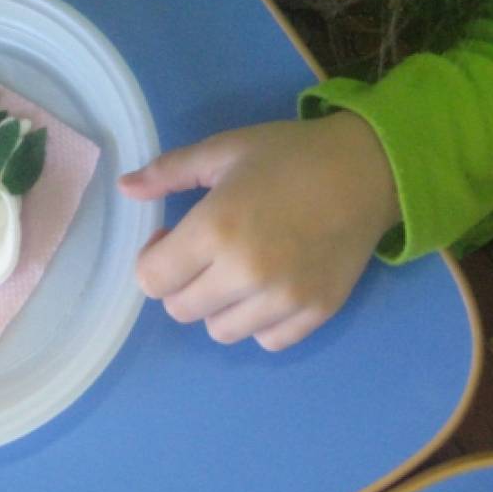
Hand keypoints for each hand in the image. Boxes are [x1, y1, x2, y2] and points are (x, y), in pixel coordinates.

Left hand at [118, 112, 399, 350]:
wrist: (368, 169)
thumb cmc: (288, 155)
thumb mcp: (223, 151)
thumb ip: (168, 172)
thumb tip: (125, 188)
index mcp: (215, 229)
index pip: (152, 279)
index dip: (153, 259)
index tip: (171, 238)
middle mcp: (245, 273)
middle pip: (180, 310)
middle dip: (180, 282)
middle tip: (204, 253)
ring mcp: (284, 299)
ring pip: (220, 331)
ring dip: (217, 305)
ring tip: (237, 270)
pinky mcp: (316, 314)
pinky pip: (266, 341)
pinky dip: (259, 321)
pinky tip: (269, 287)